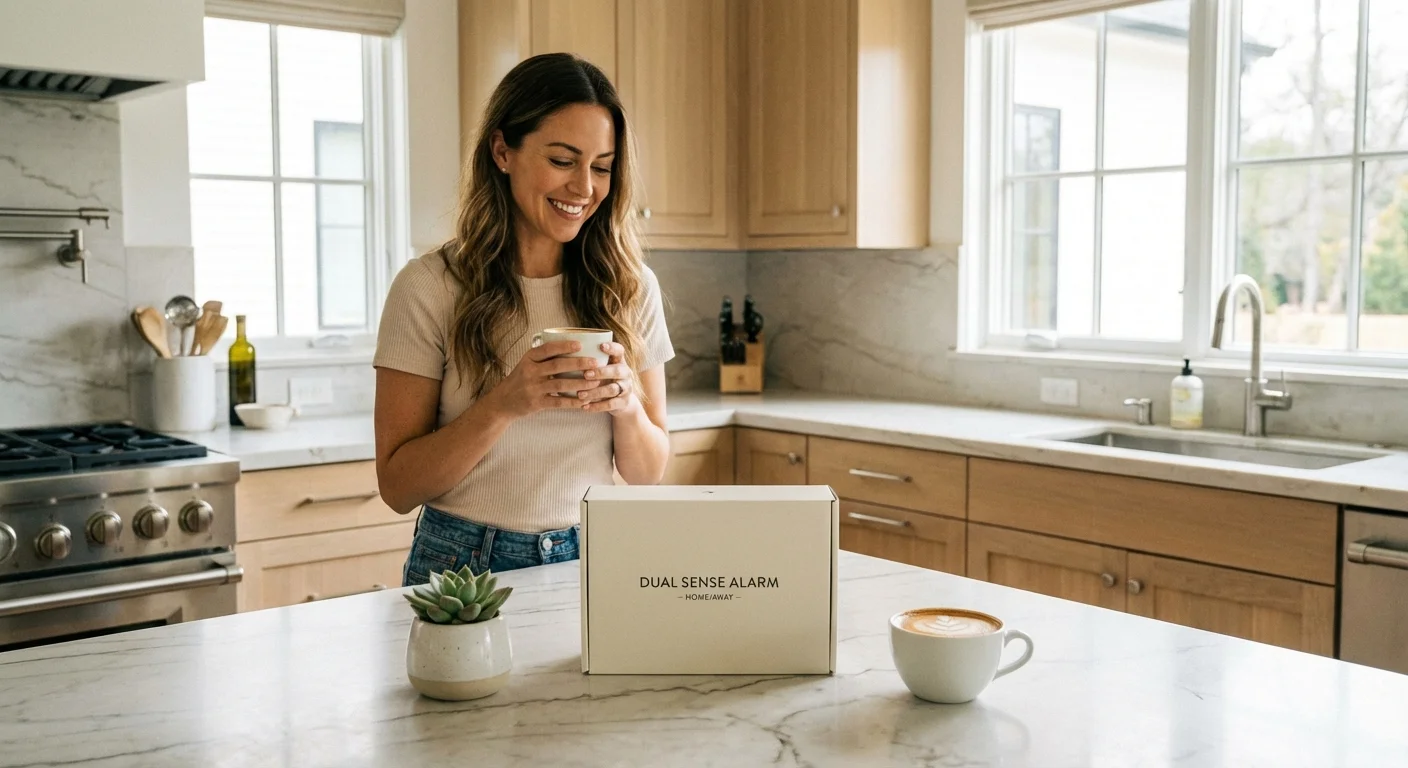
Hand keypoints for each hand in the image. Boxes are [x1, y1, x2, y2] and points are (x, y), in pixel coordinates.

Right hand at [485, 341, 600, 418]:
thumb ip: (544, 357)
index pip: (547, 349)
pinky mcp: (536, 403)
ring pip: (560, 384)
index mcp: (529, 358)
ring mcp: (533, 388)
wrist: (502, 402)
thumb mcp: (527, 364)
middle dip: (578, 363)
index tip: (580, 344)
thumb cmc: (520, 380)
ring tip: (596, 382)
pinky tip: (585, 401)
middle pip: (557, 366)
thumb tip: (572, 347)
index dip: (564, 346)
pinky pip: (558, 402)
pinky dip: (573, 402)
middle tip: (595, 363)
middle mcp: (530, 372)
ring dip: (580, 383)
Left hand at [575, 341, 638, 416]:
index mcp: (619, 361)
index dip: (612, 348)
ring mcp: (626, 388)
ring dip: (595, 392)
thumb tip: (562, 354)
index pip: (619, 350)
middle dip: (601, 372)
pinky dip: (596, 406)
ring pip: (612, 389)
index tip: (601, 346)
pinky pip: (610, 405)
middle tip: (585, 374)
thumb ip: (589, 361)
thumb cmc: (604, 379)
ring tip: (580, 394)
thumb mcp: (601, 368)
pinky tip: (584, 407)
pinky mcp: (623, 403)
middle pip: (617, 371)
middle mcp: (625, 373)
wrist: (620, 401)